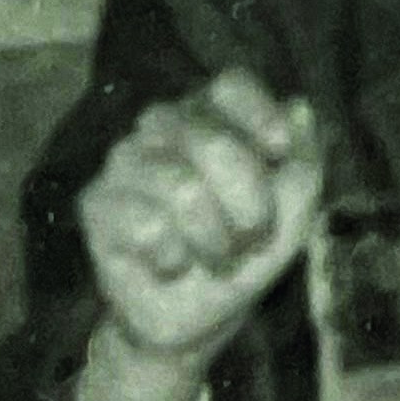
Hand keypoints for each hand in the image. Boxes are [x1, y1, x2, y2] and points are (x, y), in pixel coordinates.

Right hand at [80, 70, 323, 366]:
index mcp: (213, 115)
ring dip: (214, 238)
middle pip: (214, 141)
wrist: (198, 316)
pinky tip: (172, 264)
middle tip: (251, 237)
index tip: (281, 153)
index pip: (230, 84)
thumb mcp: (293, 213)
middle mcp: (163, 126)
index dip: (259, 115)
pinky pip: (148, 226)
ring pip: (182, 186)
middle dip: (249, 204)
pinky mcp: (96, 202)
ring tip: (216, 255)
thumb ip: (303, 163)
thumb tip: (299, 107)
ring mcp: (124, 161)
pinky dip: (176, 257)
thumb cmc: (246, 251)